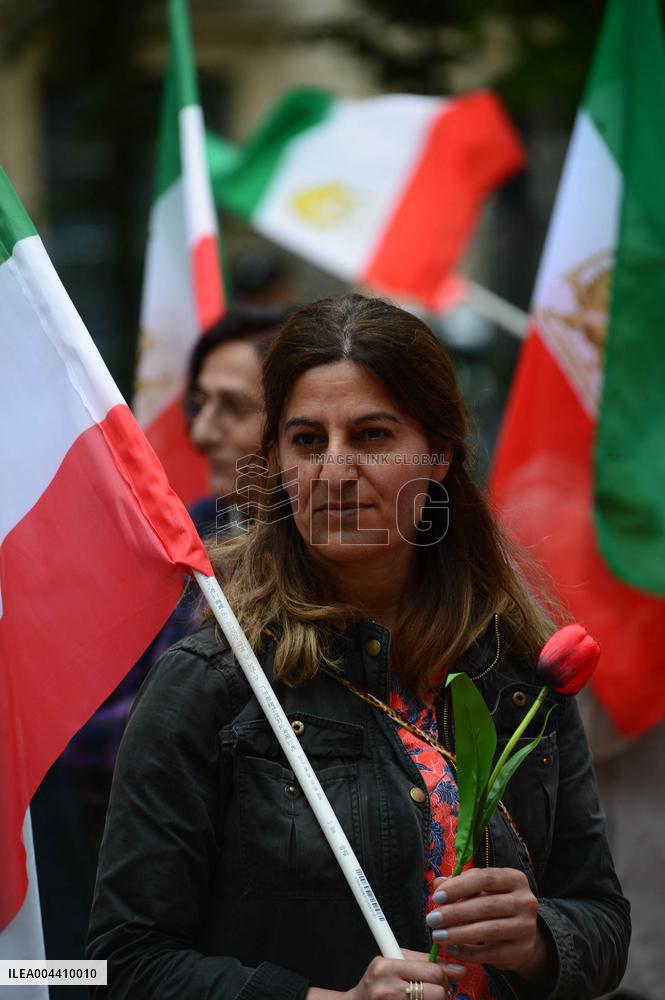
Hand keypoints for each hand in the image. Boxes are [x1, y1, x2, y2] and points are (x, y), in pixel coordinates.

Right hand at [307, 947, 465, 999]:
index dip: (444, 974)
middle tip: (437, 992)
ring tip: (426, 998)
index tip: (447, 977)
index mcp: (388, 967)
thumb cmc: (378, 983)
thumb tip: (455, 968)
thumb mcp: (393, 962)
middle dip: (442, 992)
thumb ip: (421, 961)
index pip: (432, 971)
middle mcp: (388, 989)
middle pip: (437, 992)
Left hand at [427, 868, 550, 983]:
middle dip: (454, 913)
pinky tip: (451, 949)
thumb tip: (437, 883)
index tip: (436, 897)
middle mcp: (525, 901)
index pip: (484, 878)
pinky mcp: (522, 950)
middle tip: (432, 919)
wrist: (522, 935)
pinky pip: (491, 953)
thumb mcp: (482, 890)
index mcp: (514, 879)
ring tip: (437, 936)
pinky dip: (468, 952)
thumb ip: (460, 884)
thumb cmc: (496, 905)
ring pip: (489, 930)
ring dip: (459, 934)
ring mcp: (526, 927)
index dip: (458, 887)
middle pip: (486, 905)